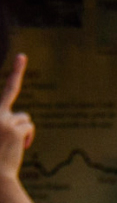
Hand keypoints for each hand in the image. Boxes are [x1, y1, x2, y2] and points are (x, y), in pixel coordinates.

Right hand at [0, 55, 33, 180]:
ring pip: (23, 117)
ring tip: (14, 144)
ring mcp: (2, 120)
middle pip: (8, 89)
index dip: (11, 75)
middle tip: (21, 56)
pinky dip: (28, 137)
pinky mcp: (15, 128)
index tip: (17, 58)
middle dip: (16, 69)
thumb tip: (22, 120)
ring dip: (23, 129)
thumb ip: (5, 124)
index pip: (4, 93)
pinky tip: (20, 146)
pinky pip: (28, 127)